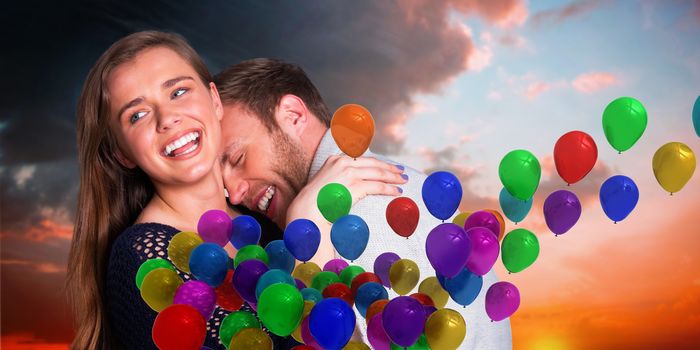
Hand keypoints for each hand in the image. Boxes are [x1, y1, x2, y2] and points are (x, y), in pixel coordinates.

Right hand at [287, 155, 405, 224]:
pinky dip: (389, 189)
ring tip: (403, 181)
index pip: (363, 158)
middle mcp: (343, 162)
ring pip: (378, 173)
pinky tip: (397, 192)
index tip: (388, 166)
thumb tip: (353, 183)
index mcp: (336, 159)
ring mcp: (349, 173)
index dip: (378, 162)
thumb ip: (339, 177)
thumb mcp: (326, 182)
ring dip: (393, 178)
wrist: (307, 210)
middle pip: (373, 163)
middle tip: (401, 172)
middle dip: (390, 168)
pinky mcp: (354, 186)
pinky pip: (377, 186)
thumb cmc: (316, 201)